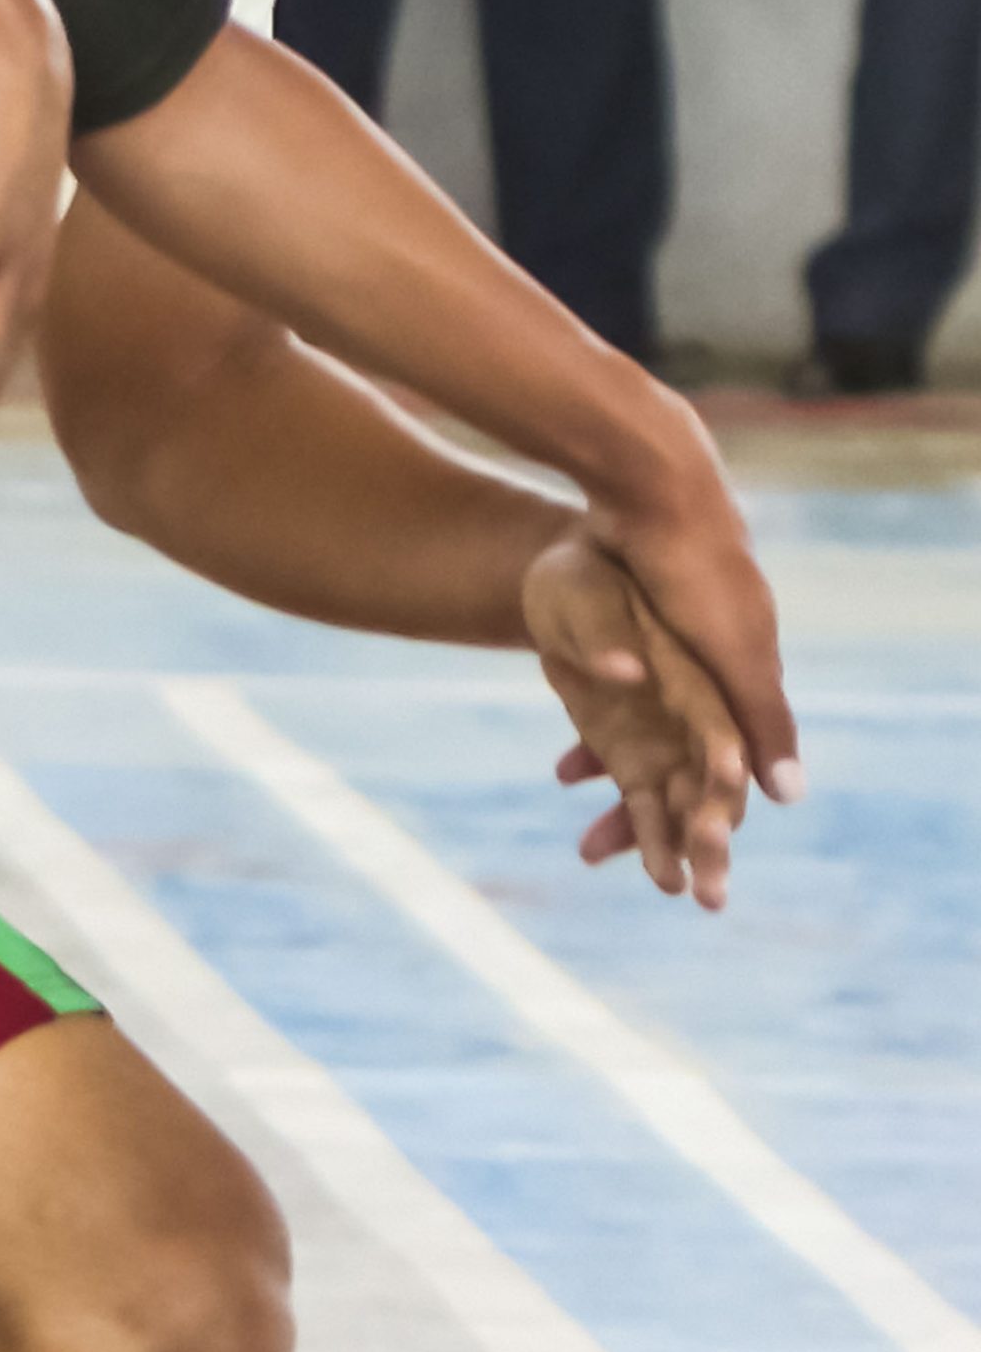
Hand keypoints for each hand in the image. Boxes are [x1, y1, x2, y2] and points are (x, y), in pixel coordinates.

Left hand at [524, 529, 752, 908]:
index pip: (725, 771)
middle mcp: (708, 669)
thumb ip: (758, 717)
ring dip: (612, 771)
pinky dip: (592, 730)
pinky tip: (566, 759)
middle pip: (680, 759)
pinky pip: (613, 704)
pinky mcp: (629, 629)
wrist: (647, 483)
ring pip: (643, 734)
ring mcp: (671, 649)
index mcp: (734, 677)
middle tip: (595, 851)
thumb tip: (785, 800)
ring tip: (573, 798)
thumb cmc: (692, 568)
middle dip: (642, 806)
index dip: (703, 819)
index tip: (676, 868)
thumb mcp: (729, 650)